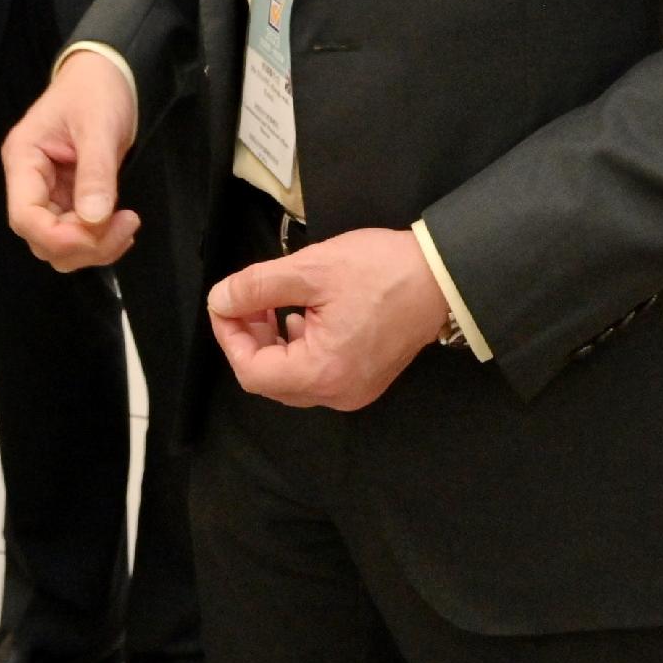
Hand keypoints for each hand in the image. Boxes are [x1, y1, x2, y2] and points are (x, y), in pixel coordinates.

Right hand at [2, 52, 139, 271]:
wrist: (107, 74)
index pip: (24, 217)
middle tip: (124, 225)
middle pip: (41, 238)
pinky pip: (76, 233)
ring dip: (92, 247)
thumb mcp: (99, 126)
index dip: (58, 236)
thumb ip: (95, 174)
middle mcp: (29, 181)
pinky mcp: (69, 197)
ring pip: (59, 243)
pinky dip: (98, 238)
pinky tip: (121, 225)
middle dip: (82, 244)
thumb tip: (93, 220)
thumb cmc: (96, 89)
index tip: (98, 232)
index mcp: (23, 159)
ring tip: (126, 224)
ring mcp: (48, 191)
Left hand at [207, 229, 449, 412]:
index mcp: (322, 372)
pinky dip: (298, 349)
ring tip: (273, 303)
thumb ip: (257, 286)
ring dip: (272, 344)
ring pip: (291, 379)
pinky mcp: (364, 380)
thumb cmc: (380, 270)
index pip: (252, 373)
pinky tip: (302, 316)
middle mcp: (337, 394)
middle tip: (248, 300)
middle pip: (269, 381)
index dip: (230, 337)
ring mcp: (354, 391)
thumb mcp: (311, 269)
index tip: (226, 303)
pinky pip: (316, 375)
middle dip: (250, 339)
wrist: (442, 276)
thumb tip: (220, 300)